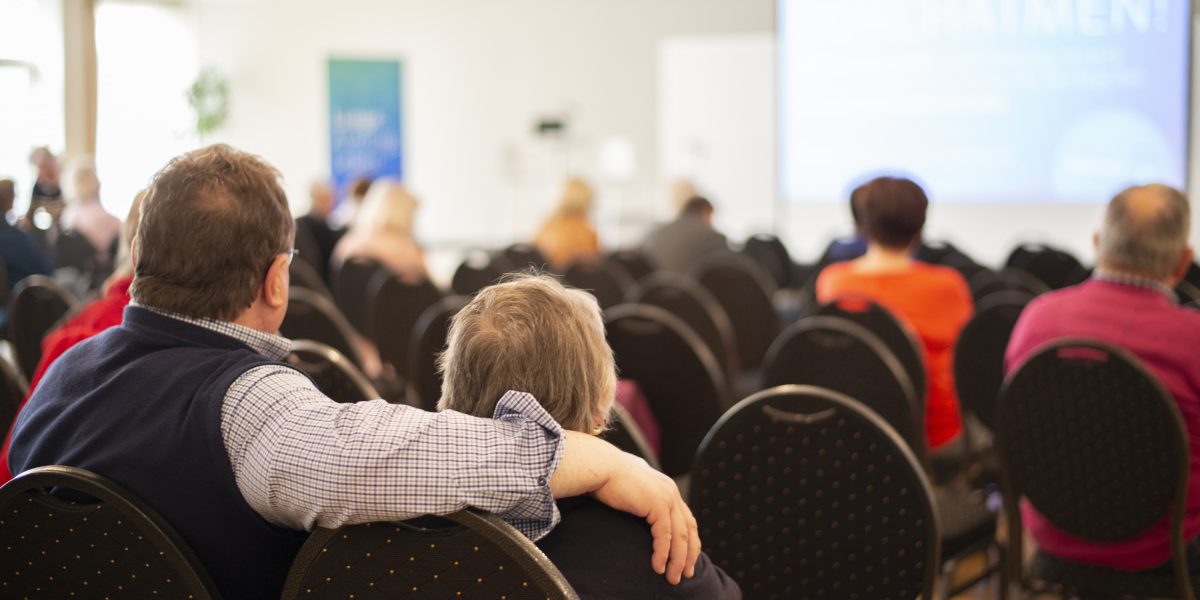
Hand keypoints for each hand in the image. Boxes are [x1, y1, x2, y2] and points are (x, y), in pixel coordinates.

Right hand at [549, 432, 700, 583]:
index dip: (689, 541)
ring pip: (680, 536)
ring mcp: (667, 498)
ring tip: (672, 578)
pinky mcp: (657, 505)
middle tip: (686, 574)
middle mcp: (671, 492)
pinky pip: (664, 537)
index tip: (686, 560)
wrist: (601, 466)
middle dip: (689, 554)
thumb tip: (636, 508)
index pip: (686, 519)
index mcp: (667, 489)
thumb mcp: (632, 489)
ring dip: (677, 560)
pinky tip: (658, 567)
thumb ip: (640, 499)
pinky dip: (663, 554)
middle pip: (689, 529)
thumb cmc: (608, 478)